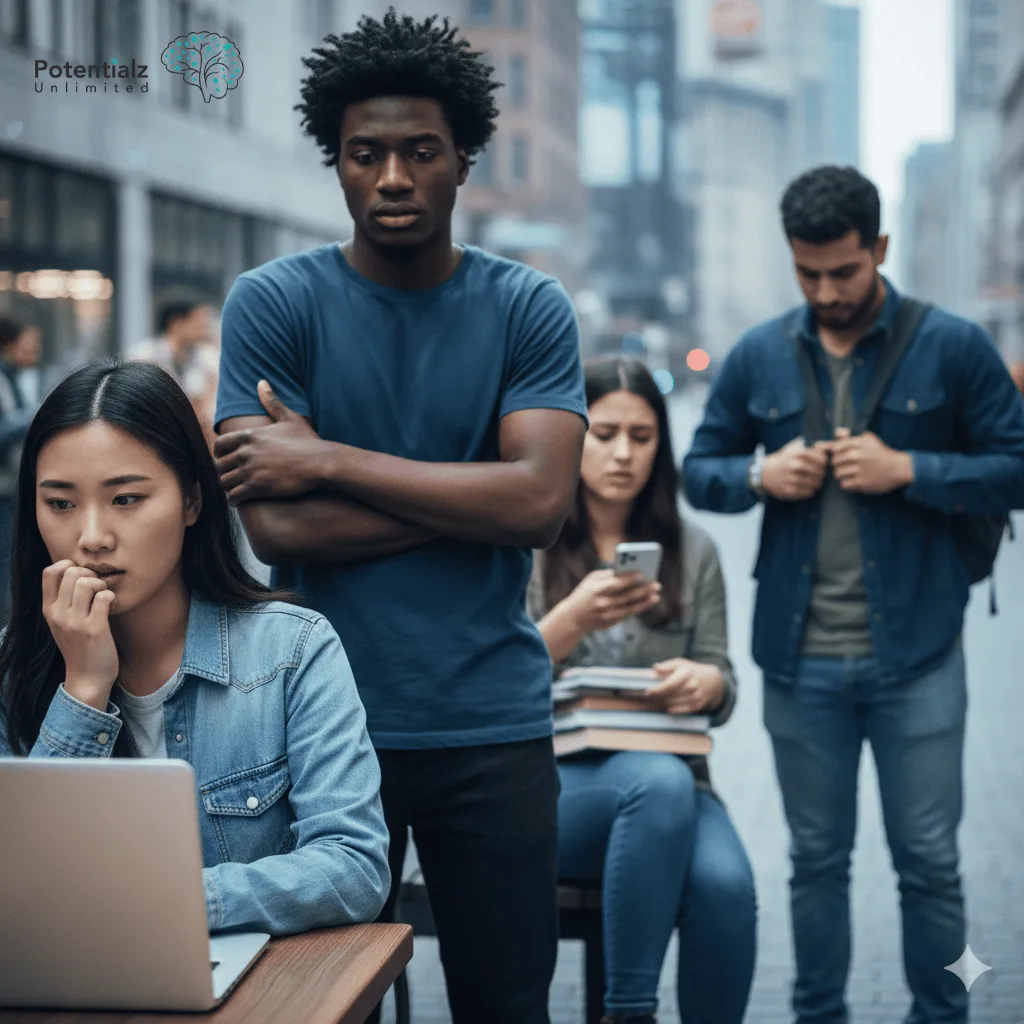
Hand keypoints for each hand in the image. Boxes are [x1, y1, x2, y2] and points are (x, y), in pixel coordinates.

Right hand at [41, 560, 118, 710]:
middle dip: (90, 575)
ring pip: (87, 582)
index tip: (82, 578)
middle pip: (72, 572)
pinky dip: (111, 598)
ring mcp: (75, 622)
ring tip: (103, 599)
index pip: (49, 572)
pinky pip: (104, 597)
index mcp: (49, 610)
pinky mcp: (94, 629)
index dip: (68, 566)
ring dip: (101, 586)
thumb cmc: (80, 646)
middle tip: (97, 590)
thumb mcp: (62, 622)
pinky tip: (111, 608)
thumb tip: (77, 571)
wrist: (88, 678)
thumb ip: (64, 600)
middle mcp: (58, 614)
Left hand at [214, 381, 323, 503]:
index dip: (220, 454)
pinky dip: (234, 500)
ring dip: (228, 487)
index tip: (228, 460)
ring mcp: (250, 470)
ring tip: (237, 489)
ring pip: (224, 482)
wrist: (320, 463)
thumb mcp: (289, 418)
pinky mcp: (257, 487)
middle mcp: (245, 452)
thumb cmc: (307, 441)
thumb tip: (262, 382)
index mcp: (249, 435)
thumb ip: (272, 401)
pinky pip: (233, 496)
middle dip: (224, 472)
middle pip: (219, 466)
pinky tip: (242, 499)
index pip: (218, 445)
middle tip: (232, 477)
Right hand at [558, 569, 660, 634]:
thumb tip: (628, 572)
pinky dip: (638, 608)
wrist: (573, 617)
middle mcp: (602, 603)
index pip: (616, 583)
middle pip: (627, 596)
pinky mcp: (610, 623)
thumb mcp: (590, 580)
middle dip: (643, 590)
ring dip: (645, 602)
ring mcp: (606, 614)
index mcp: (596, 589)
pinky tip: (647, 603)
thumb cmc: (584, 594)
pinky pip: (627, 614)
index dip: (629, 579)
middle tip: (657, 585)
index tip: (642, 574)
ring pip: (630, 608)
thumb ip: (607, 575)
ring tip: (656, 596)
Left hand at [645, 658, 724, 714]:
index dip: (657, 689)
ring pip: (673, 704)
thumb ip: (667, 666)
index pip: (670, 684)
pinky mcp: (696, 706)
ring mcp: (695, 697)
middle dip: (656, 698)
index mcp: (687, 673)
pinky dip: (670, 709)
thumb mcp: (681, 663)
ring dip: (660, 704)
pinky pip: (679, 710)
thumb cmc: (692, 671)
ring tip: (651, 702)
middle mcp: (692, 686)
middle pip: (669, 696)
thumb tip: (655, 667)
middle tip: (646, 698)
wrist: (714, 682)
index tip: (647, 691)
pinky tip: (663, 705)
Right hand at [762, 436, 828, 500]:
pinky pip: (808, 493)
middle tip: (820, 474)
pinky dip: (810, 490)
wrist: (763, 473)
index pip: (822, 460)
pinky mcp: (789, 491)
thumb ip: (810, 446)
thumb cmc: (782, 459)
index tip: (823, 464)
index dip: (824, 463)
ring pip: (815, 483)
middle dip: (822, 474)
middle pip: (820, 472)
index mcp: (798, 453)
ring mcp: (792, 479)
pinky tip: (806, 487)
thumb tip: (828, 446)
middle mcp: (795, 466)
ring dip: (817, 483)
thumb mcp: (793, 448)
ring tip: (814, 481)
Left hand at [827, 428, 913, 494]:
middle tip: (846, 465)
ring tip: (849, 474)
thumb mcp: (868, 439)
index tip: (841, 455)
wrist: (898, 468)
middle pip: (834, 461)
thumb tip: (837, 432)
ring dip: (842, 475)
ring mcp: (860, 470)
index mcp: (858, 443)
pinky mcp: (862, 483)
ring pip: (837, 474)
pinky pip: (844, 484)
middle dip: (838, 464)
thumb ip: (850, 436)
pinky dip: (847, 484)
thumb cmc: (880, 453)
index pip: (835, 448)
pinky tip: (853, 481)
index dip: (836, 452)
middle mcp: (858, 455)